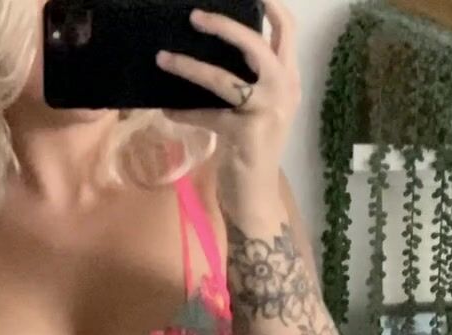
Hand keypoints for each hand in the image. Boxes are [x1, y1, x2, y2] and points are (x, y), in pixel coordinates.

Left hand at [155, 0, 299, 196]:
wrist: (256, 198)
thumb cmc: (251, 152)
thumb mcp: (255, 112)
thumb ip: (243, 83)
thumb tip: (204, 54)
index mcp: (289, 80)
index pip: (287, 32)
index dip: (273, 7)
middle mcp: (284, 91)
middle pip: (258, 45)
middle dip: (225, 26)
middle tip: (194, 16)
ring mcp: (267, 112)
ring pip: (225, 79)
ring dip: (190, 67)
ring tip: (163, 58)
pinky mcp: (246, 134)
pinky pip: (206, 115)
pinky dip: (183, 111)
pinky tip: (165, 107)